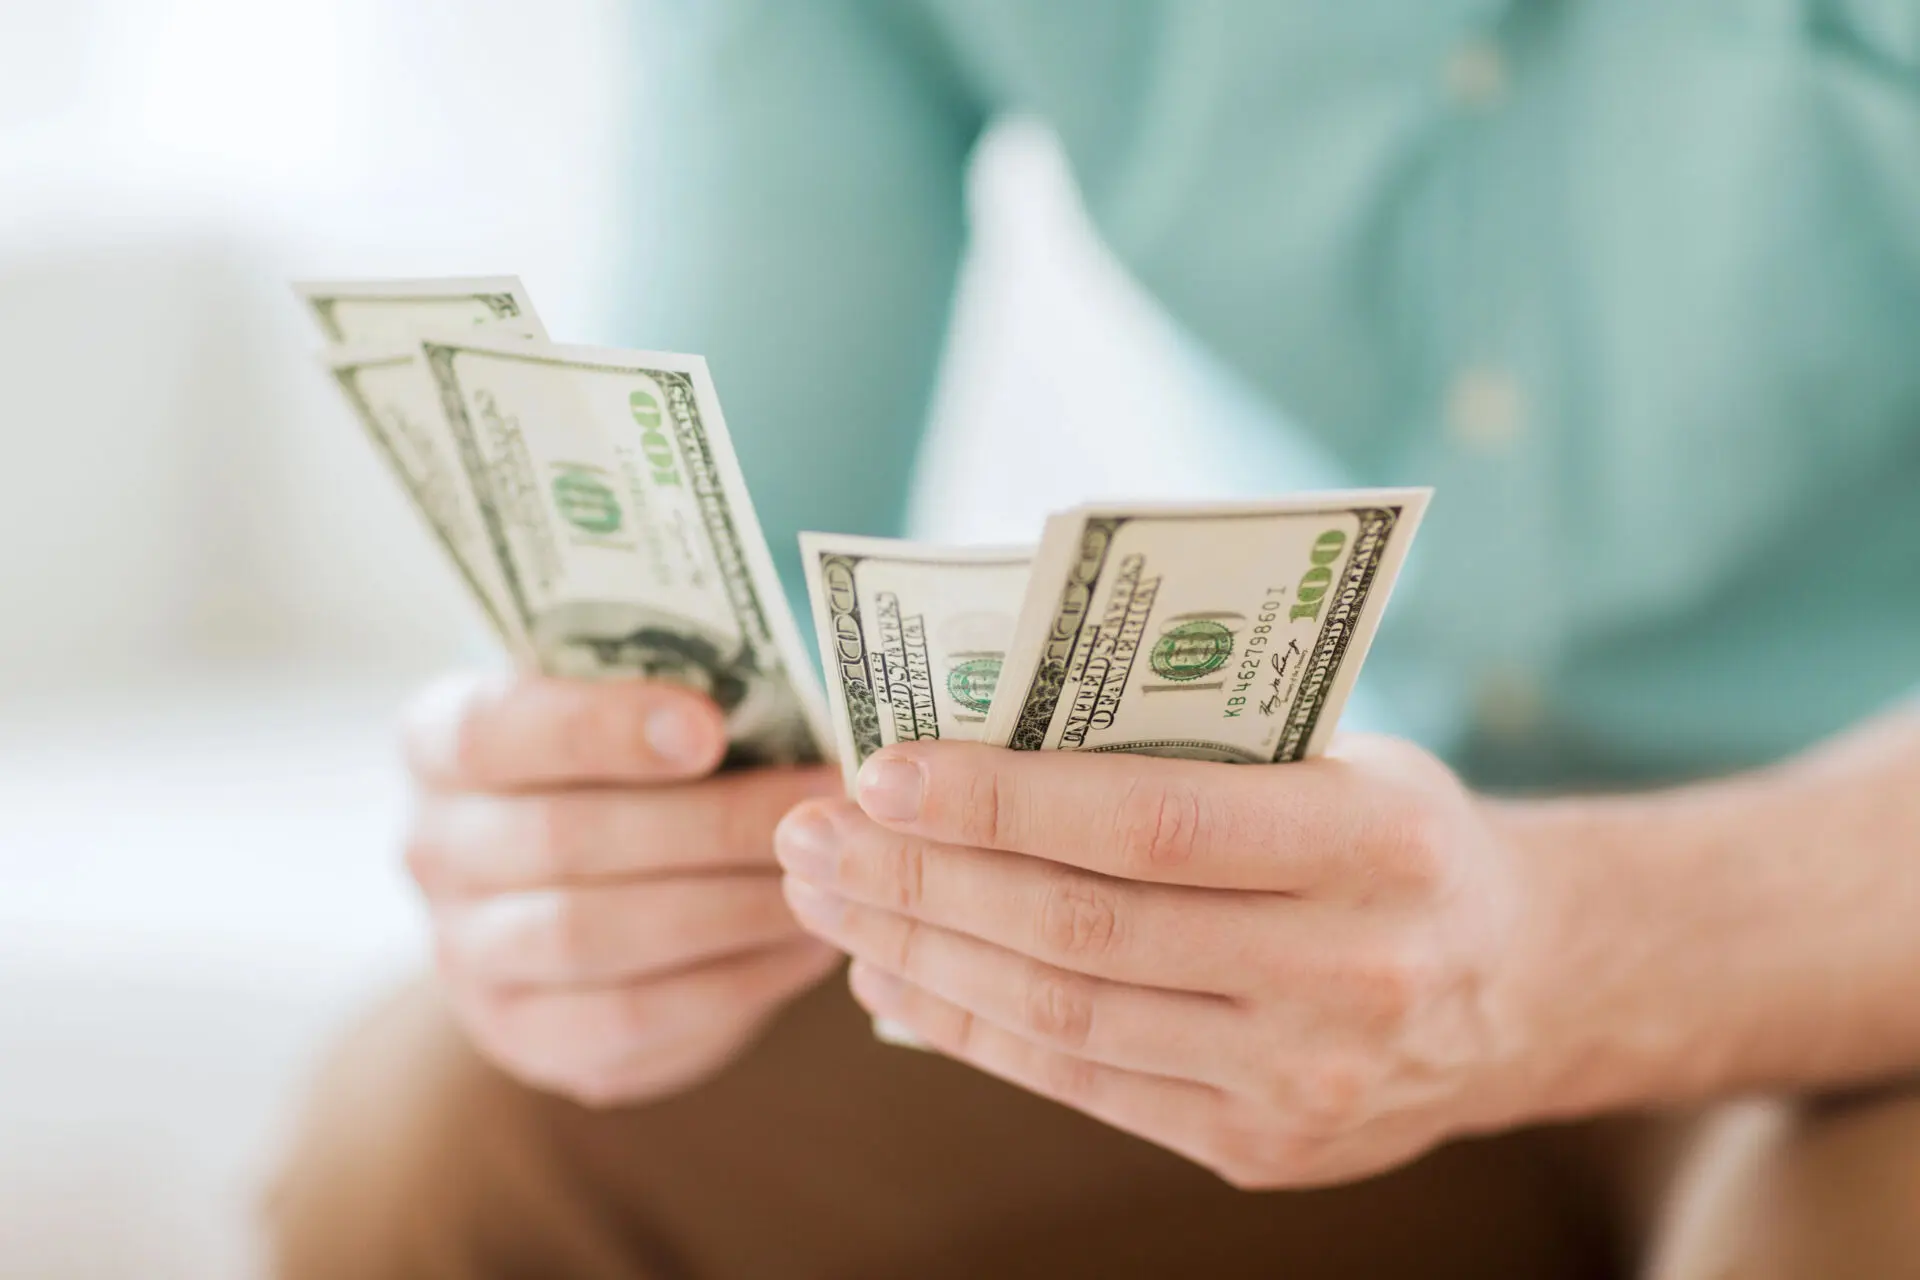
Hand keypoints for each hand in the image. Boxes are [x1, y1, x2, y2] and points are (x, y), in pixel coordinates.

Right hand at [402, 671, 840, 1106]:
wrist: (590, 886)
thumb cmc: (634, 764)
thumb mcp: (634, 705)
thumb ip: (679, 691)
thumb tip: (799, 695)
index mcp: (442, 740)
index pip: (496, 730)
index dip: (601, 728)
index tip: (710, 726)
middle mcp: (434, 847)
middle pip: (562, 838)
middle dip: (710, 822)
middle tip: (820, 803)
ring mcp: (468, 954)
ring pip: (595, 935)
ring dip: (730, 905)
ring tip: (828, 876)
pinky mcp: (528, 1037)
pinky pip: (630, 1020)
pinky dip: (733, 981)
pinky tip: (808, 945)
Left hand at [774, 736, 1560, 1187]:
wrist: (1523, 985)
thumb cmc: (1393, 834)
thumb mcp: (1332, 758)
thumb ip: (1182, 755)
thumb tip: (974, 755)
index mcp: (1374, 841)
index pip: (1151, 821)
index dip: (1002, 800)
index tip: (881, 768)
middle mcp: (1348, 970)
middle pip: (1084, 929)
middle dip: (922, 881)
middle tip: (811, 835)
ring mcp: (1307, 1080)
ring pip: (1066, 1016)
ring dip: (922, 957)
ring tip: (828, 901)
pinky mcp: (1264, 1150)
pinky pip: (1084, 1086)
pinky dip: (973, 1032)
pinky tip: (895, 982)